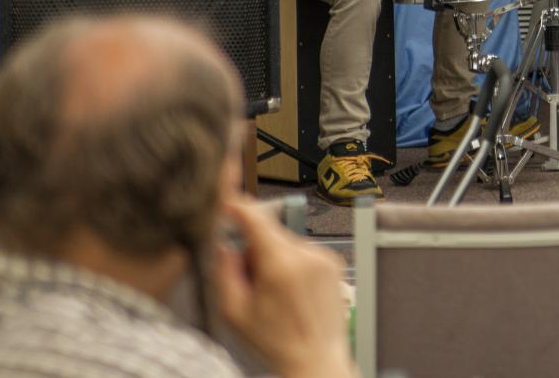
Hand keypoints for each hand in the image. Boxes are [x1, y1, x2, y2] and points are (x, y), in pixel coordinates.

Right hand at [211, 200, 355, 377]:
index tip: (226, 200)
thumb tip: (224, 245)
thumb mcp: (235, 312)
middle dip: (255, 251)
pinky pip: (304, 252)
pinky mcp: (334, 262)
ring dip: (275, 259)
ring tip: (276, 294)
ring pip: (286, 244)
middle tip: (252, 283)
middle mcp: (307, 255)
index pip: (256, 219)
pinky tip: (292, 292)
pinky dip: (293, 265)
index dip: (238, 206)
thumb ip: (224, 273)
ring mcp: (324, 257)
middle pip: (270, 234)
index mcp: (281, 265)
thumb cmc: (277, 343)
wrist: (316, 359)